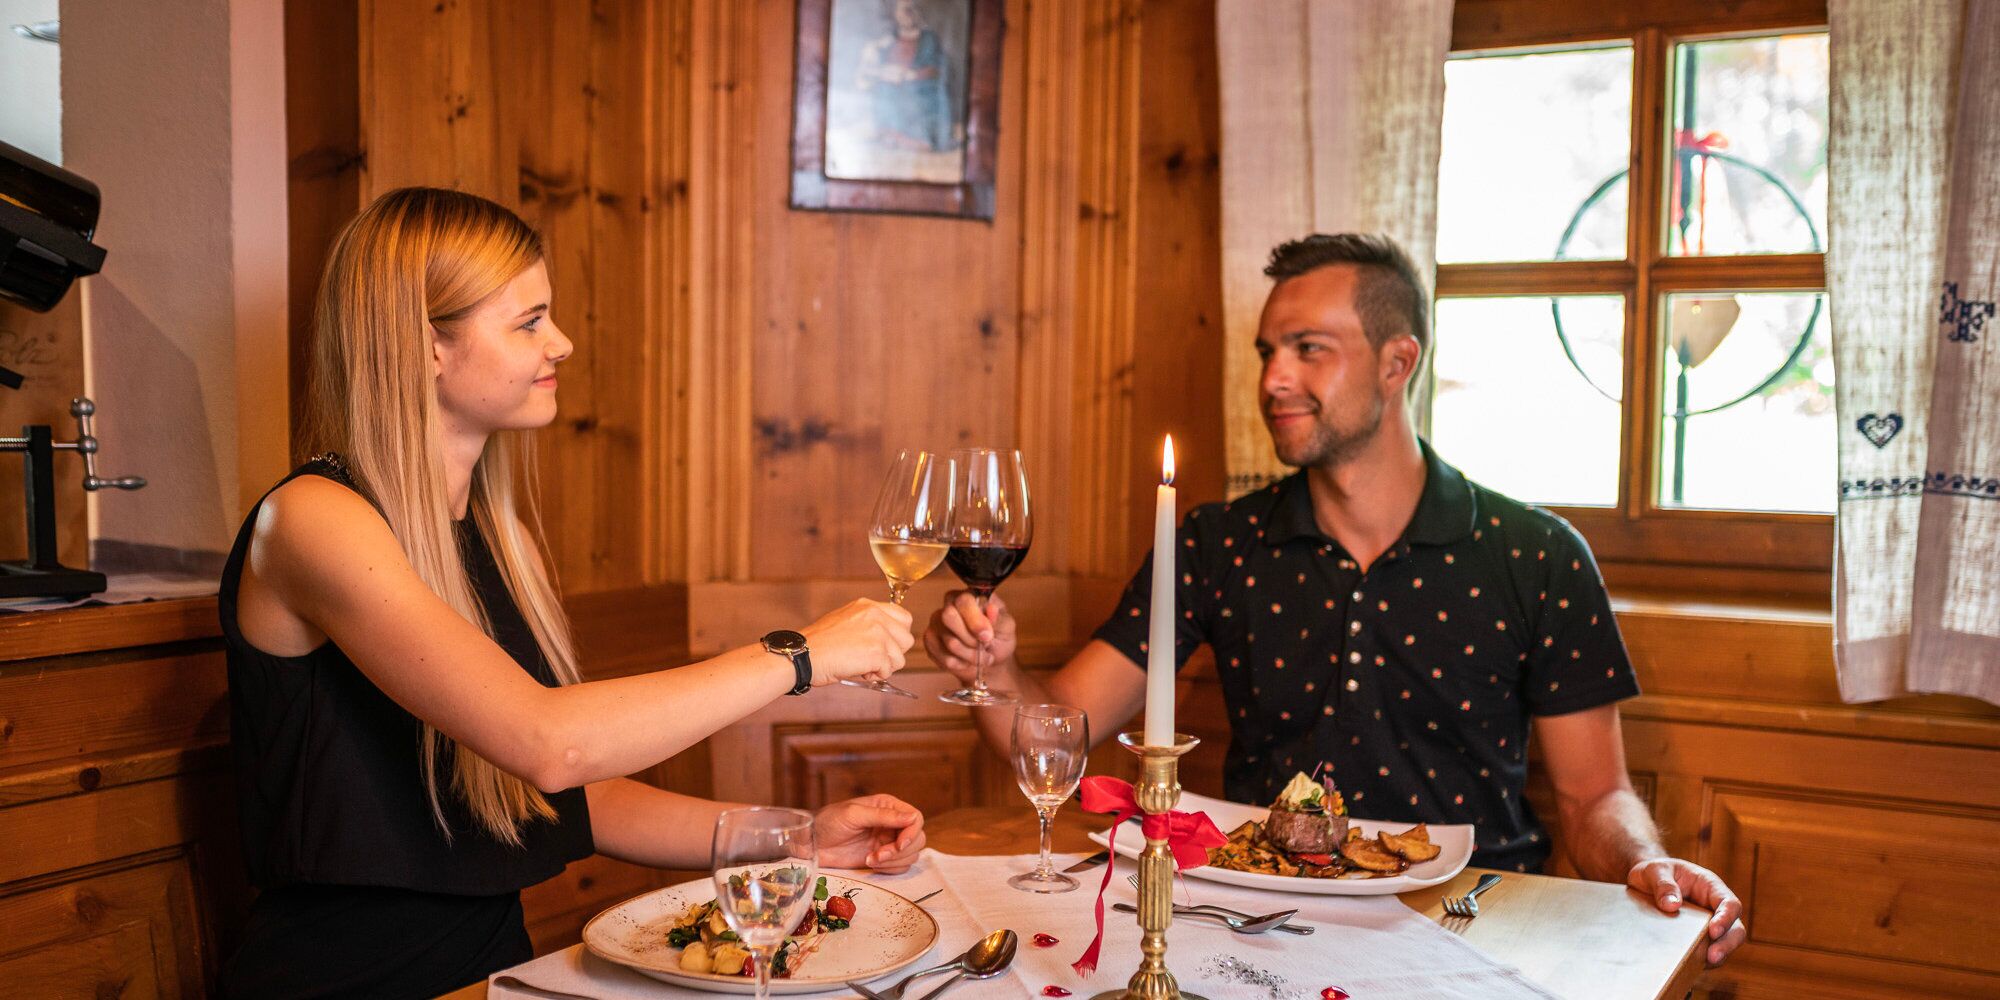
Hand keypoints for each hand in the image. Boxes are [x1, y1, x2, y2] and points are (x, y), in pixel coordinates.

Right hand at [801, 599, 913, 684]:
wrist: (802, 655)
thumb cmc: (819, 644)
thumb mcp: (845, 621)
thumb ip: (867, 624)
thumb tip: (886, 641)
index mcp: (867, 606)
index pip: (904, 617)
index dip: (897, 636)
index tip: (885, 645)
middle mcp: (875, 615)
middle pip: (907, 639)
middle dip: (893, 654)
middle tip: (873, 659)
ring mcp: (877, 633)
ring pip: (900, 658)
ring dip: (884, 667)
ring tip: (863, 666)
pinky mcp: (876, 652)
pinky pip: (888, 670)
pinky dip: (876, 676)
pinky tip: (859, 672)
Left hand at [816, 794, 925, 871]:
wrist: (812, 844)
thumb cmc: (829, 822)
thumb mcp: (854, 814)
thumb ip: (884, 816)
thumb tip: (912, 817)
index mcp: (888, 806)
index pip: (915, 818)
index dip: (912, 833)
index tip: (898, 844)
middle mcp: (892, 823)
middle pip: (918, 839)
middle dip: (900, 851)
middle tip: (879, 855)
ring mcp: (888, 841)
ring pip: (911, 855)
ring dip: (893, 861)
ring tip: (870, 859)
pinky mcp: (883, 858)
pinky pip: (900, 867)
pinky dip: (889, 869)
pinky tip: (871, 864)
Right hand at [922, 590, 1017, 682]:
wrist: (990, 659)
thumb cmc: (999, 638)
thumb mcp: (1006, 627)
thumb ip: (999, 618)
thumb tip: (991, 609)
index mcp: (969, 596)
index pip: (963, 601)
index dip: (975, 621)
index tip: (987, 636)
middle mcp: (949, 606)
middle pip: (948, 616)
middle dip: (970, 639)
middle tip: (984, 646)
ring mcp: (936, 623)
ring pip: (949, 642)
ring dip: (970, 655)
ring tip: (981, 657)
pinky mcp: (930, 641)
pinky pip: (943, 657)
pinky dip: (960, 664)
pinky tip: (967, 661)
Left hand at [1627, 857, 1745, 965]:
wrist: (1644, 883)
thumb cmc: (1654, 873)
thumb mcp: (1654, 871)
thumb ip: (1662, 884)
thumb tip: (1672, 905)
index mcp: (1709, 886)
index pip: (1729, 903)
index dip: (1726, 918)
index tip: (1713, 931)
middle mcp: (1714, 907)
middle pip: (1735, 929)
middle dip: (1728, 944)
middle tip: (1712, 957)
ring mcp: (1707, 925)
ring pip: (1724, 944)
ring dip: (1717, 956)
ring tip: (1703, 964)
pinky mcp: (1696, 939)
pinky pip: (1705, 953)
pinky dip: (1700, 961)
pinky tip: (1688, 966)